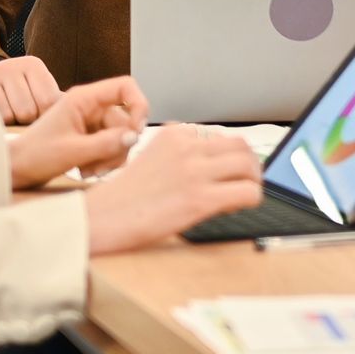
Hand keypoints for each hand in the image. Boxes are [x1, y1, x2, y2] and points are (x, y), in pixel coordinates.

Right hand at [0, 56, 62, 123]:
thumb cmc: (18, 93)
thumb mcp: (37, 89)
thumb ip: (55, 99)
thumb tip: (80, 110)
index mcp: (32, 65)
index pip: (48, 101)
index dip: (46, 115)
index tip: (40, 114)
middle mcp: (11, 65)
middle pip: (29, 111)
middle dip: (27, 120)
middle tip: (20, 113)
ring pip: (11, 116)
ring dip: (12, 122)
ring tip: (9, 112)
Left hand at [9, 76, 149, 188]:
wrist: (15, 170)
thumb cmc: (34, 156)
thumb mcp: (72, 151)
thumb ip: (105, 144)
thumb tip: (134, 137)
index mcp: (83, 98)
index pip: (125, 87)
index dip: (138, 104)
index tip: (137, 129)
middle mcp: (90, 107)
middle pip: (126, 120)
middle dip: (119, 145)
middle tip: (103, 165)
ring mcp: (91, 123)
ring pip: (121, 136)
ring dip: (111, 157)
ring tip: (90, 170)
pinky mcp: (91, 137)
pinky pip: (111, 147)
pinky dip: (105, 161)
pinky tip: (87, 170)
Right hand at [82, 125, 263, 254]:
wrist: (100, 219)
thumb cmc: (124, 198)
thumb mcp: (153, 160)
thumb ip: (182, 156)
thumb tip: (216, 168)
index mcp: (175, 135)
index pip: (220, 137)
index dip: (229, 157)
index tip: (227, 172)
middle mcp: (187, 147)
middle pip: (240, 146)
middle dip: (250, 164)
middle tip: (247, 181)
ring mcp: (195, 171)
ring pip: (248, 165)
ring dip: (253, 180)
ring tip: (245, 194)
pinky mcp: (201, 198)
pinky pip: (247, 192)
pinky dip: (252, 199)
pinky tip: (237, 207)